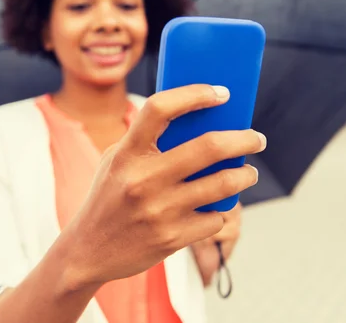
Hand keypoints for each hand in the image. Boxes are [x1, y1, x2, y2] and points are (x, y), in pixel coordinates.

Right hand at [59, 84, 266, 288]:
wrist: (89, 251)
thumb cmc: (108, 198)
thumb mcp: (115, 162)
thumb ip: (145, 142)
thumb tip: (198, 122)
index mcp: (127, 154)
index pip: (160, 108)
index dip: (195, 94)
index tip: (221, 93)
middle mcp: (143, 180)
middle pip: (209, 147)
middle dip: (244, 139)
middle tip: (257, 138)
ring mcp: (159, 211)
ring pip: (224, 184)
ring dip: (246, 175)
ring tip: (249, 172)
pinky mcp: (172, 239)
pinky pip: (215, 218)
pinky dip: (221, 211)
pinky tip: (215, 208)